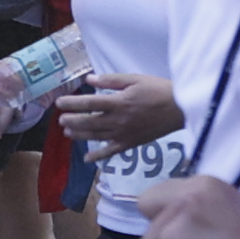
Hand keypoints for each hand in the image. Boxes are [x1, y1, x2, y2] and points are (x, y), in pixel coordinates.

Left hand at [56, 72, 180, 148]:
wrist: (180, 108)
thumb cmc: (159, 90)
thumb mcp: (136, 79)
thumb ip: (112, 80)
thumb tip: (89, 80)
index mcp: (119, 102)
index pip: (89, 104)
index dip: (72, 104)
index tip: (59, 103)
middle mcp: (118, 120)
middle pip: (89, 122)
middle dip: (72, 121)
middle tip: (60, 120)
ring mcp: (124, 134)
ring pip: (96, 136)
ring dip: (80, 135)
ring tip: (67, 133)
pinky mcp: (131, 143)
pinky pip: (111, 152)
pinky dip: (98, 157)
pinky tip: (87, 159)